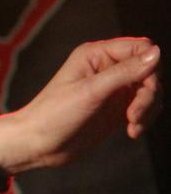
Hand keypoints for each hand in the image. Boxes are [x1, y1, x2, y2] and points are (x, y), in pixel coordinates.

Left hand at [7, 37, 161, 170]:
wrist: (36, 145)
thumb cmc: (53, 115)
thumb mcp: (90, 92)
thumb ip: (124, 72)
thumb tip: (156, 53)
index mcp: (96, 55)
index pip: (140, 47)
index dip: (150, 65)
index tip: (145, 88)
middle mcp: (107, 68)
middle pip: (150, 70)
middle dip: (150, 93)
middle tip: (135, 114)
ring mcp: (113, 89)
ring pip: (150, 90)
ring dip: (149, 108)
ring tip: (134, 125)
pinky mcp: (116, 109)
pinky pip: (145, 107)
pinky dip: (145, 119)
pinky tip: (132, 131)